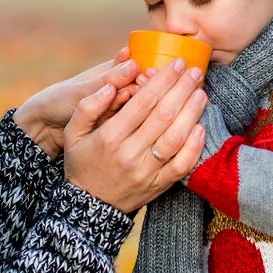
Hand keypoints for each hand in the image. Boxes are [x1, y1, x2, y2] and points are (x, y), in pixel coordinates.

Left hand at [13, 48, 140, 157]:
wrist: (45, 128)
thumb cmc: (60, 101)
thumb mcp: (83, 91)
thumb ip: (108, 80)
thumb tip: (133, 64)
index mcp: (113, 71)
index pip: (139, 68)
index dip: (147, 71)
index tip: (145, 76)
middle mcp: (120, 87)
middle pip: (143, 88)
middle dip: (144, 90)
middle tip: (134, 94)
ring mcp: (120, 107)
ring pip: (138, 107)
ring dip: (138, 108)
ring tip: (126, 109)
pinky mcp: (118, 125)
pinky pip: (130, 123)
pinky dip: (131, 123)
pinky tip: (128, 125)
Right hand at [64, 59, 207, 212]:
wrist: (88, 208)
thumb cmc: (82, 163)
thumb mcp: (72, 134)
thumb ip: (87, 107)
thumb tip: (111, 86)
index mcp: (109, 137)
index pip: (143, 102)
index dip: (162, 80)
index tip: (175, 64)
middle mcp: (129, 154)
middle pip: (163, 116)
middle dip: (181, 89)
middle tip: (194, 72)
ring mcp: (146, 172)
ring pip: (175, 138)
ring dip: (192, 113)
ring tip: (201, 93)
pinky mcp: (158, 186)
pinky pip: (182, 165)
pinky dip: (194, 146)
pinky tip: (201, 127)